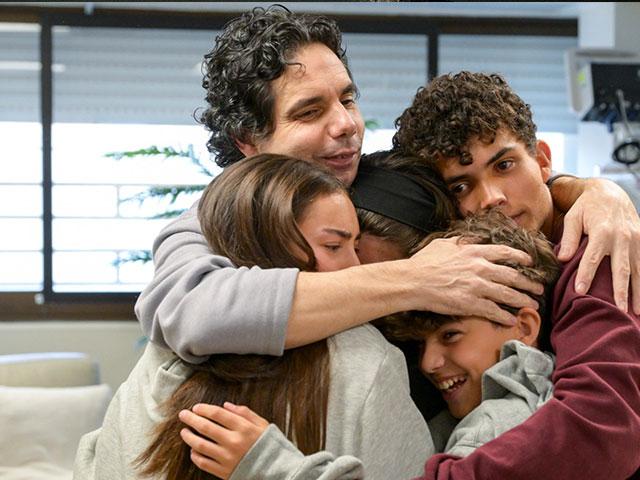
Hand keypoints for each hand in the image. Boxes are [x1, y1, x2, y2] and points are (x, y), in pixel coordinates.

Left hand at [179, 402, 268, 479]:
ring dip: (189, 437)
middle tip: (182, 414)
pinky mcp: (224, 472)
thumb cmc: (269, 444)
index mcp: (243, 428)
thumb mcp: (262, 424)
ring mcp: (227, 458)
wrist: (276, 470)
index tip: (196, 407)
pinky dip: (195, 456)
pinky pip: (203, 463)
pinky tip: (193, 450)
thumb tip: (225, 405)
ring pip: (200, 445)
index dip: (204, 409)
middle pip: (205, 427)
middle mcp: (233, 442)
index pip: (217, 414)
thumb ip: (245, 412)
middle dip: (191, 419)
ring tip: (184, 432)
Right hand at [410, 237, 543, 324]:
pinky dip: (505, 316)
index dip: (520, 257)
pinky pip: (494, 311)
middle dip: (528, 282)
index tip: (529, 262)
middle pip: (512, 275)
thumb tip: (470, 240)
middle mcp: (480, 268)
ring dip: (522, 299)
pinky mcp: (471, 304)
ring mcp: (477, 287)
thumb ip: (460, 242)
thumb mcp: (443, 244)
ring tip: (532, 304)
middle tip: (538, 287)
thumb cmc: (423, 262)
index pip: (504, 253)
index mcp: (473, 252)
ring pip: (507, 294)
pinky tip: (512, 319)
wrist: (413, 281)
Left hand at [557, 178, 639, 313]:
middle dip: (621, 291)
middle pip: (622, 269)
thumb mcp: (573, 217)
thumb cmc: (586, 207)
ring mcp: (636, 239)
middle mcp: (623, 237)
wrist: (611, 193)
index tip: (580, 292)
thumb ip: (568, 238)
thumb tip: (561, 259)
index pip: (592, 258)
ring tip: (636, 312)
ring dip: (638, 292)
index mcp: (603, 231)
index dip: (586, 275)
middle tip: (619, 310)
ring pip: (639, 270)